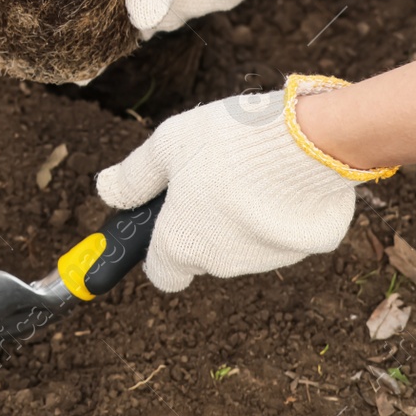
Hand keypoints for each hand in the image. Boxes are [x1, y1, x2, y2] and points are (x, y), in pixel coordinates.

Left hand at [95, 76, 394, 291]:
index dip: (156, 250)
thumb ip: (134, 176)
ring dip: (239, 216)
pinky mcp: (309, 248)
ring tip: (246, 168)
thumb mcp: (164, 148)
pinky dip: (278, 210)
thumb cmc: (226, 143)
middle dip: (200, 222)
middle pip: (202, 253)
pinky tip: (282, 175)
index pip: (161, 273)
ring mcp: (269, 259)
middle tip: (206, 174)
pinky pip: (283, 231)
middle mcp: (223, 264)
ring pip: (244, 242)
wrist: (309, 141)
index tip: (158, 222)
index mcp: (181, 245)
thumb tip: (106, 192)